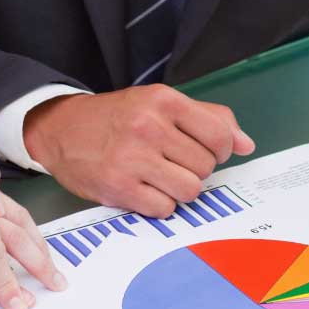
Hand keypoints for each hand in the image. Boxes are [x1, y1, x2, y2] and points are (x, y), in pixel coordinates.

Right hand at [24, 85, 254, 216]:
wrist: (62, 129)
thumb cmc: (118, 117)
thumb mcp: (160, 103)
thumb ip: (208, 118)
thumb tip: (247, 144)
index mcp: (164, 100)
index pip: (219, 135)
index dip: (220, 150)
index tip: (206, 151)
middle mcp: (149, 126)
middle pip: (205, 166)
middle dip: (195, 169)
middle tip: (172, 162)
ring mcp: (133, 158)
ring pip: (189, 190)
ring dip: (179, 189)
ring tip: (161, 177)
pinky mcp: (119, 187)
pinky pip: (164, 208)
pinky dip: (159, 204)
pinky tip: (144, 189)